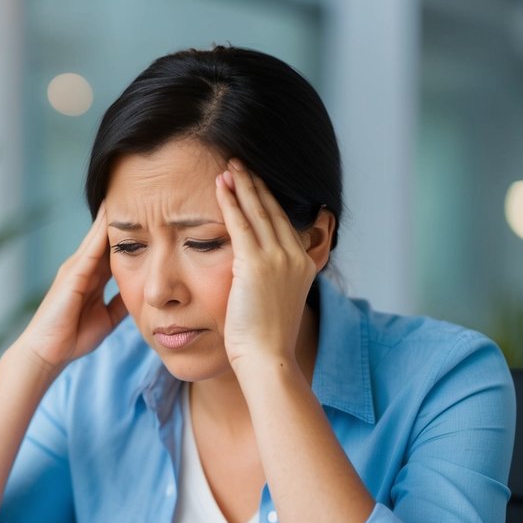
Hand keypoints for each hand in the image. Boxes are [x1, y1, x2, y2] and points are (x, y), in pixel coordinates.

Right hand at [16, 203, 128, 372]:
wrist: (47, 352)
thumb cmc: (73, 338)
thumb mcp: (106, 318)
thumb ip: (120, 303)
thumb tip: (140, 293)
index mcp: (91, 277)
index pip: (113, 248)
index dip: (131, 232)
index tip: (150, 214)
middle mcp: (83, 267)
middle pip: (106, 235)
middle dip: (123, 215)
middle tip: (144, 190)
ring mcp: (76, 267)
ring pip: (99, 235)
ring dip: (113, 215)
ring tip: (133, 191)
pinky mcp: (73, 273)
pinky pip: (92, 247)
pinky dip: (103, 231)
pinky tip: (116, 215)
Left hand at [214, 160, 317, 372]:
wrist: (268, 357)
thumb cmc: (265, 341)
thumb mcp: (275, 305)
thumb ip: (269, 282)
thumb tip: (252, 277)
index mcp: (302, 265)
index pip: (284, 224)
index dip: (267, 201)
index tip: (254, 184)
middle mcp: (295, 257)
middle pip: (273, 211)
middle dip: (255, 186)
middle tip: (240, 164)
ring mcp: (279, 259)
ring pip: (258, 212)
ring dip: (242, 186)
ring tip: (228, 167)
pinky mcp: (258, 264)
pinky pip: (241, 224)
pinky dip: (230, 202)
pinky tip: (220, 186)